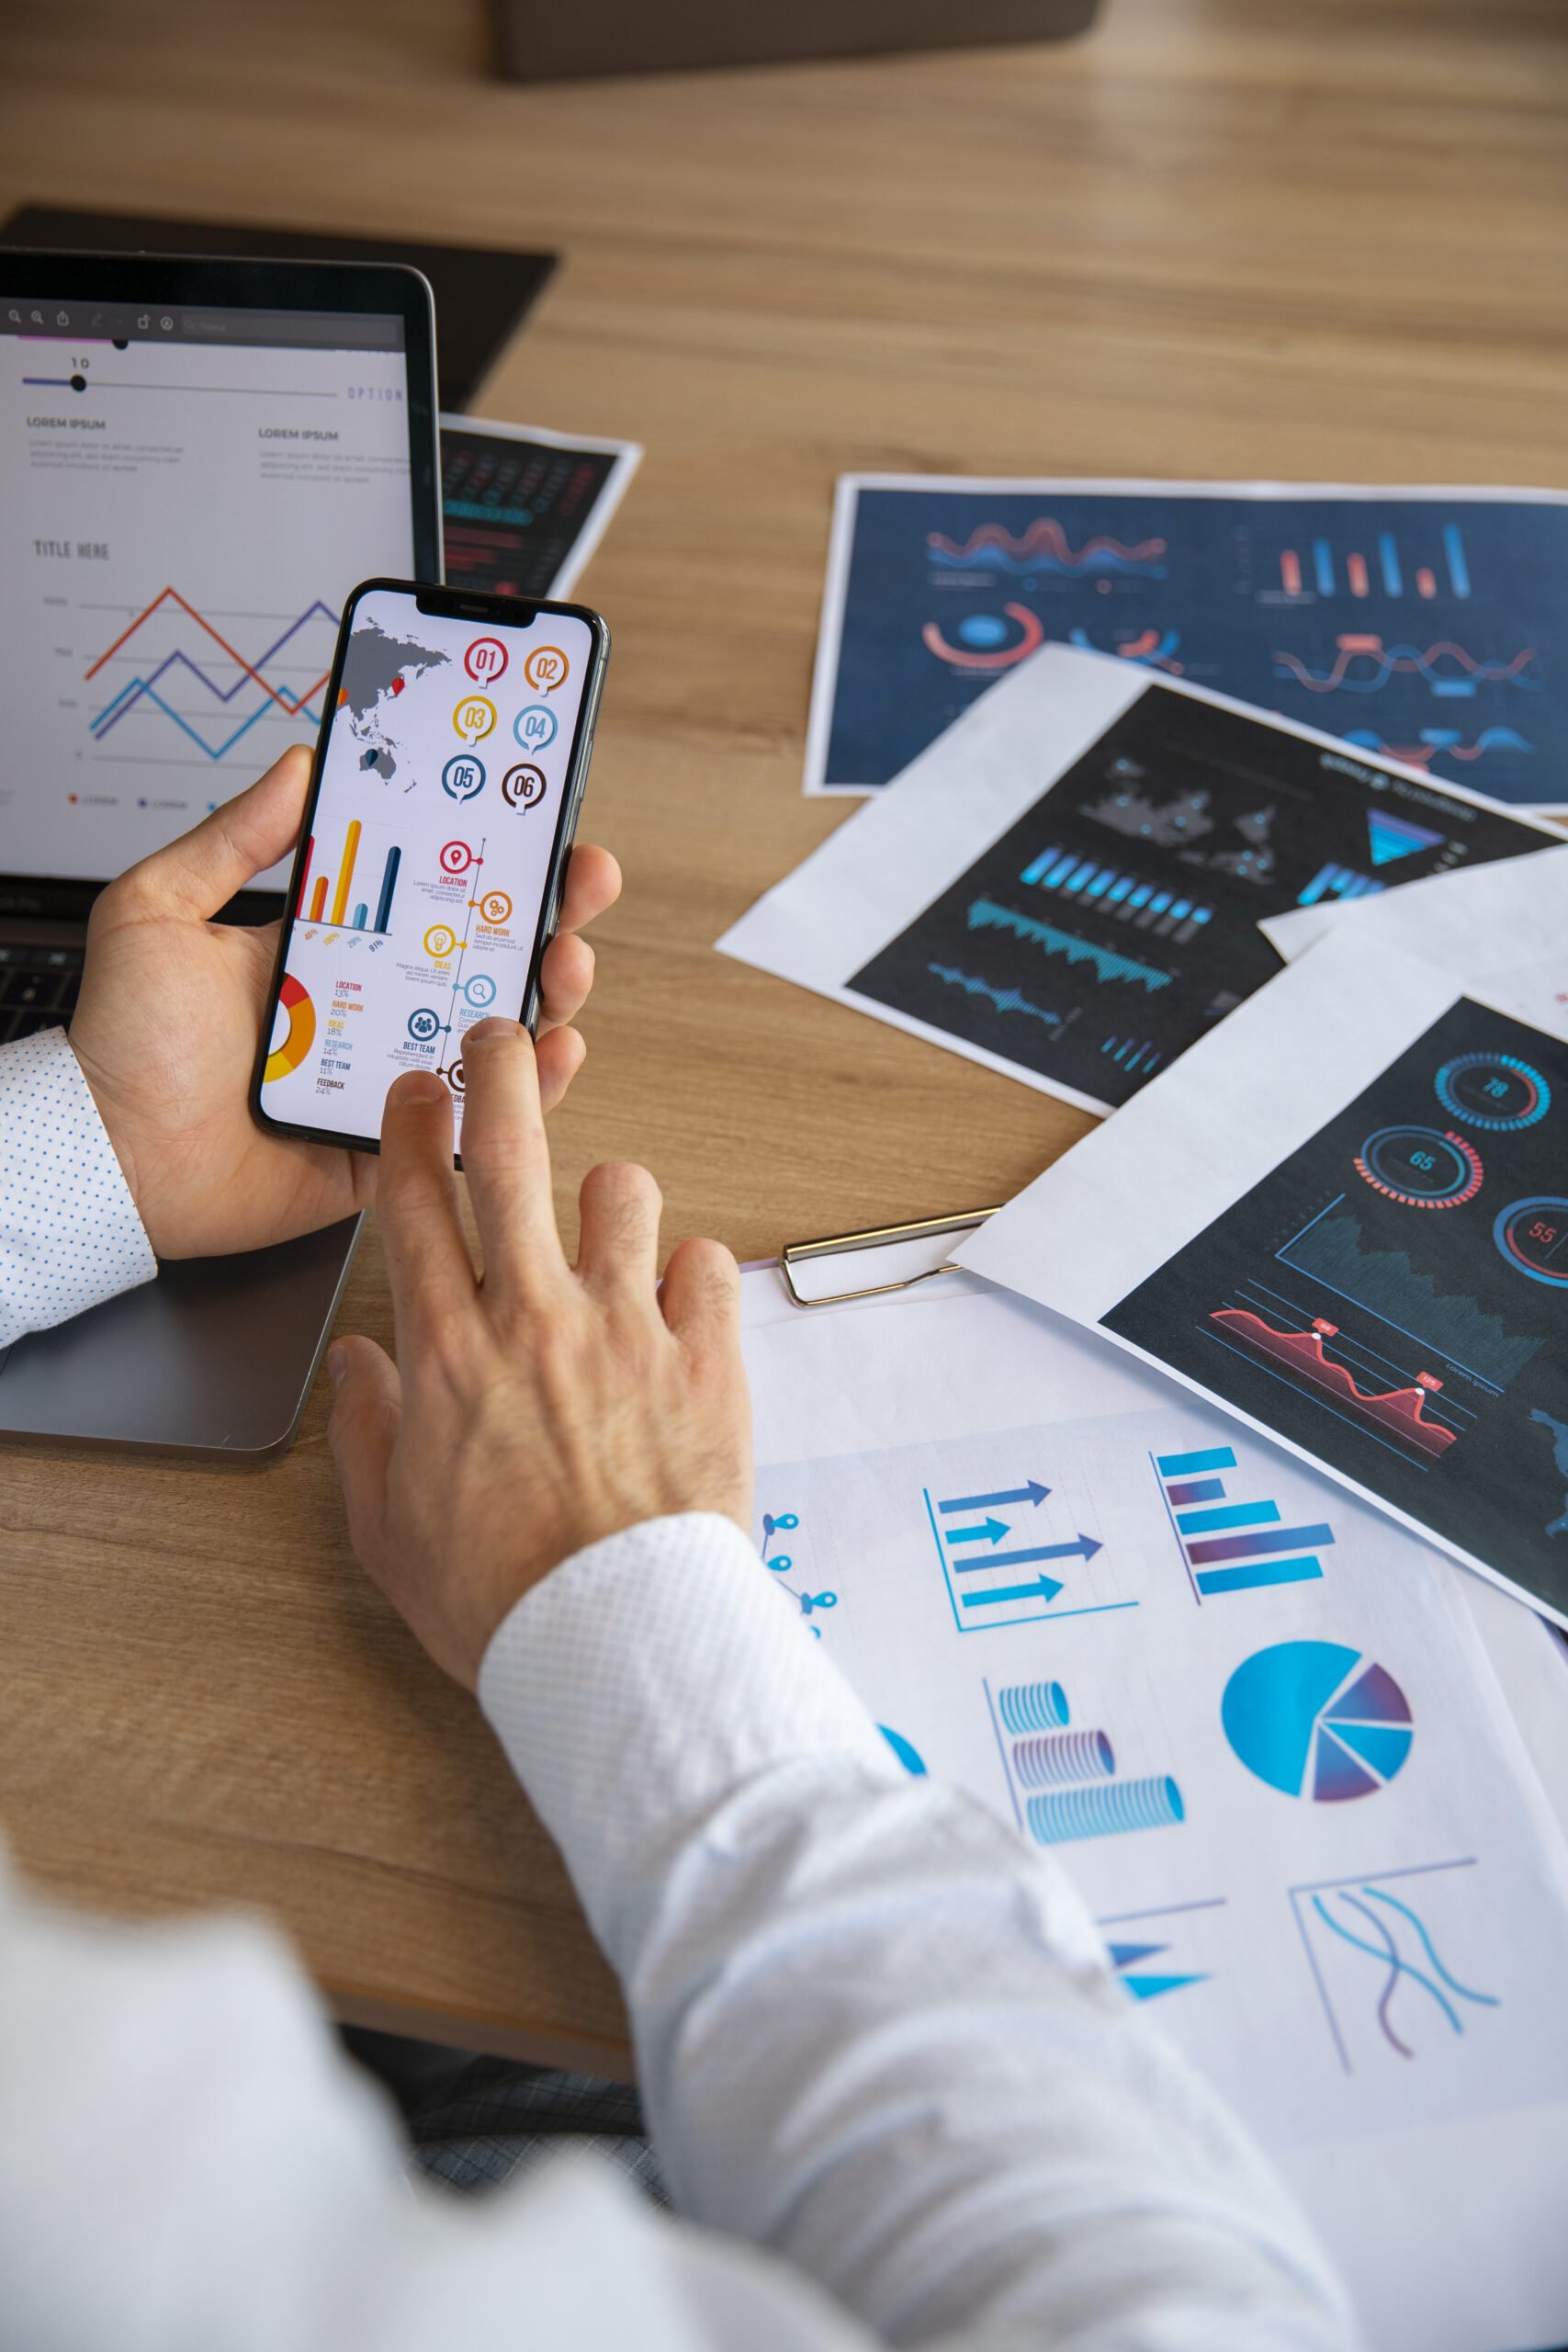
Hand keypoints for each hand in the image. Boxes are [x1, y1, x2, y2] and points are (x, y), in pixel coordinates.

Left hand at [67, 748, 620, 1258]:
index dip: (491, 856)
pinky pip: (482, 1118)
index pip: (431, 892)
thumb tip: (301, 763)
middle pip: (489, 955)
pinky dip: (530, 1090)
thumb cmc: (127, 1042)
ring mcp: (396, 1075)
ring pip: (502, 1031)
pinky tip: (551, 1052)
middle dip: (550, 915)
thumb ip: (232, 839)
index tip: (538, 816)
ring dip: (551, 991)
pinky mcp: (404, 1144)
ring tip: (564, 965)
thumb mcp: (160, 909)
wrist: (113, 1157)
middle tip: (579, 883)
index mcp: (334, 948)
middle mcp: (375, 1008)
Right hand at [326, 1022, 751, 1687]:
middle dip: (501, 1071)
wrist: (619, 1640)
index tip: (411, 1090)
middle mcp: (535, 1317)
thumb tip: (359, 1368)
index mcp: (448, 1352)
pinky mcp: (708, 1359)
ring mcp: (628, 1329)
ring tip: (612, 1230)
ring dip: (613, 1196)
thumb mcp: (390, 1529)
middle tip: (503, 1038)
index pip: (413, 1203)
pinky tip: (681, 1309)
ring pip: (624, 1189)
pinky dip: (694, 1275)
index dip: (407, 1129)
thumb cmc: (504, 1599)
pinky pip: (709, 1262)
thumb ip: (367, 1433)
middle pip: (510, 1151)